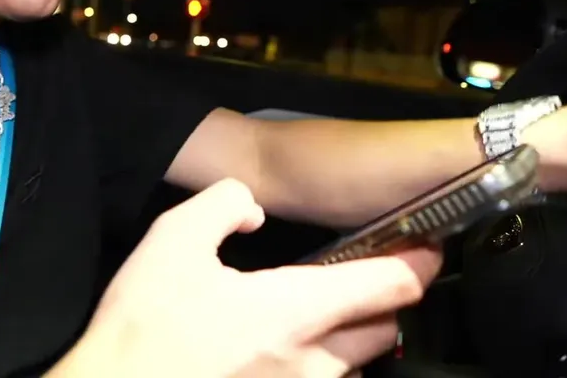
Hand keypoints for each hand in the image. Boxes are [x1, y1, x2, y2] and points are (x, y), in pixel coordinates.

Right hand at [50, 179, 440, 377]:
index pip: (391, 286)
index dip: (417, 261)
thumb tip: (253, 212)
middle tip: (368, 274)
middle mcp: (314, 362)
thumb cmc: (143, 324)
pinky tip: (288, 351)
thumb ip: (225, 205)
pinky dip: (323, 368)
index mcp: (296, 310)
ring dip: (353, 338)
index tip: (423, 244)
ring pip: (356, 366)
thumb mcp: (173, 239)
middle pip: (386, 330)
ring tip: (326, 315)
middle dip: (385, 301)